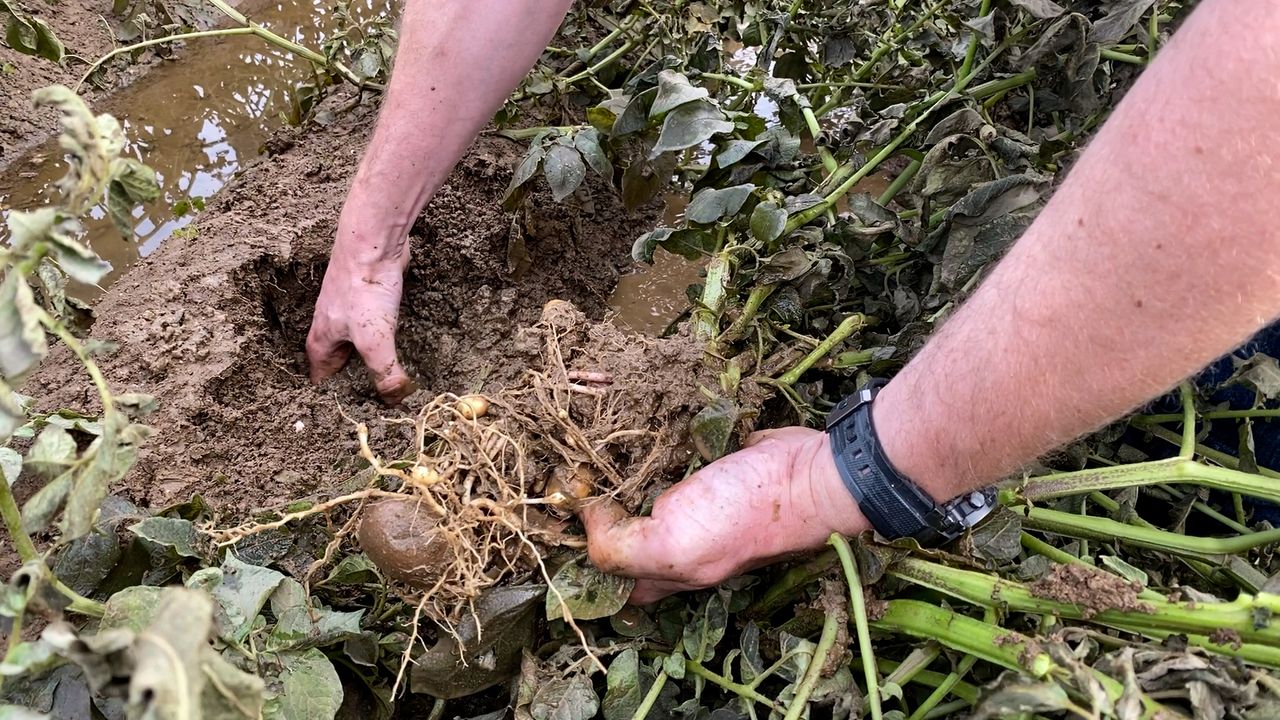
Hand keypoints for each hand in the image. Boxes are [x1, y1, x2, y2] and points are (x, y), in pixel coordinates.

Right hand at [306, 223, 414, 403]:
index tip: (354, 419)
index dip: (334, 402)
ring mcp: (350, 315)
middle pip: (340, 368)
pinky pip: (376, 331)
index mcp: (321, 343)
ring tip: (393, 385)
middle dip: (357, 386)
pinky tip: (404, 351)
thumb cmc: (364, 289)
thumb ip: (384, 373)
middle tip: (380, 407)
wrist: (374, 242)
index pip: (321, 384)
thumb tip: (396, 401)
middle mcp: (331, 331)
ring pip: (359, 348)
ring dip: (374, 364)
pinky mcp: (370, 302)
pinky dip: (387, 343)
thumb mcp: (374, 340)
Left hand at [579, 427, 867, 603]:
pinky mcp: (706, 465)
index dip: (575, 542)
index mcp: (663, 571)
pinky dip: (648, 437)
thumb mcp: (673, 545)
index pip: (603, 571)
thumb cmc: (746, 516)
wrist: (810, 473)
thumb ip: (618, 546)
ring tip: (584, 435)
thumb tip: (584, 515)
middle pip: (616, 525)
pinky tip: (627, 417)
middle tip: (564, 463)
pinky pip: (666, 453)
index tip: (554, 503)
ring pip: (637, 485)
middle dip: (591, 497)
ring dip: (613, 462)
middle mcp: (675, 540)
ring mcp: (693, 502)